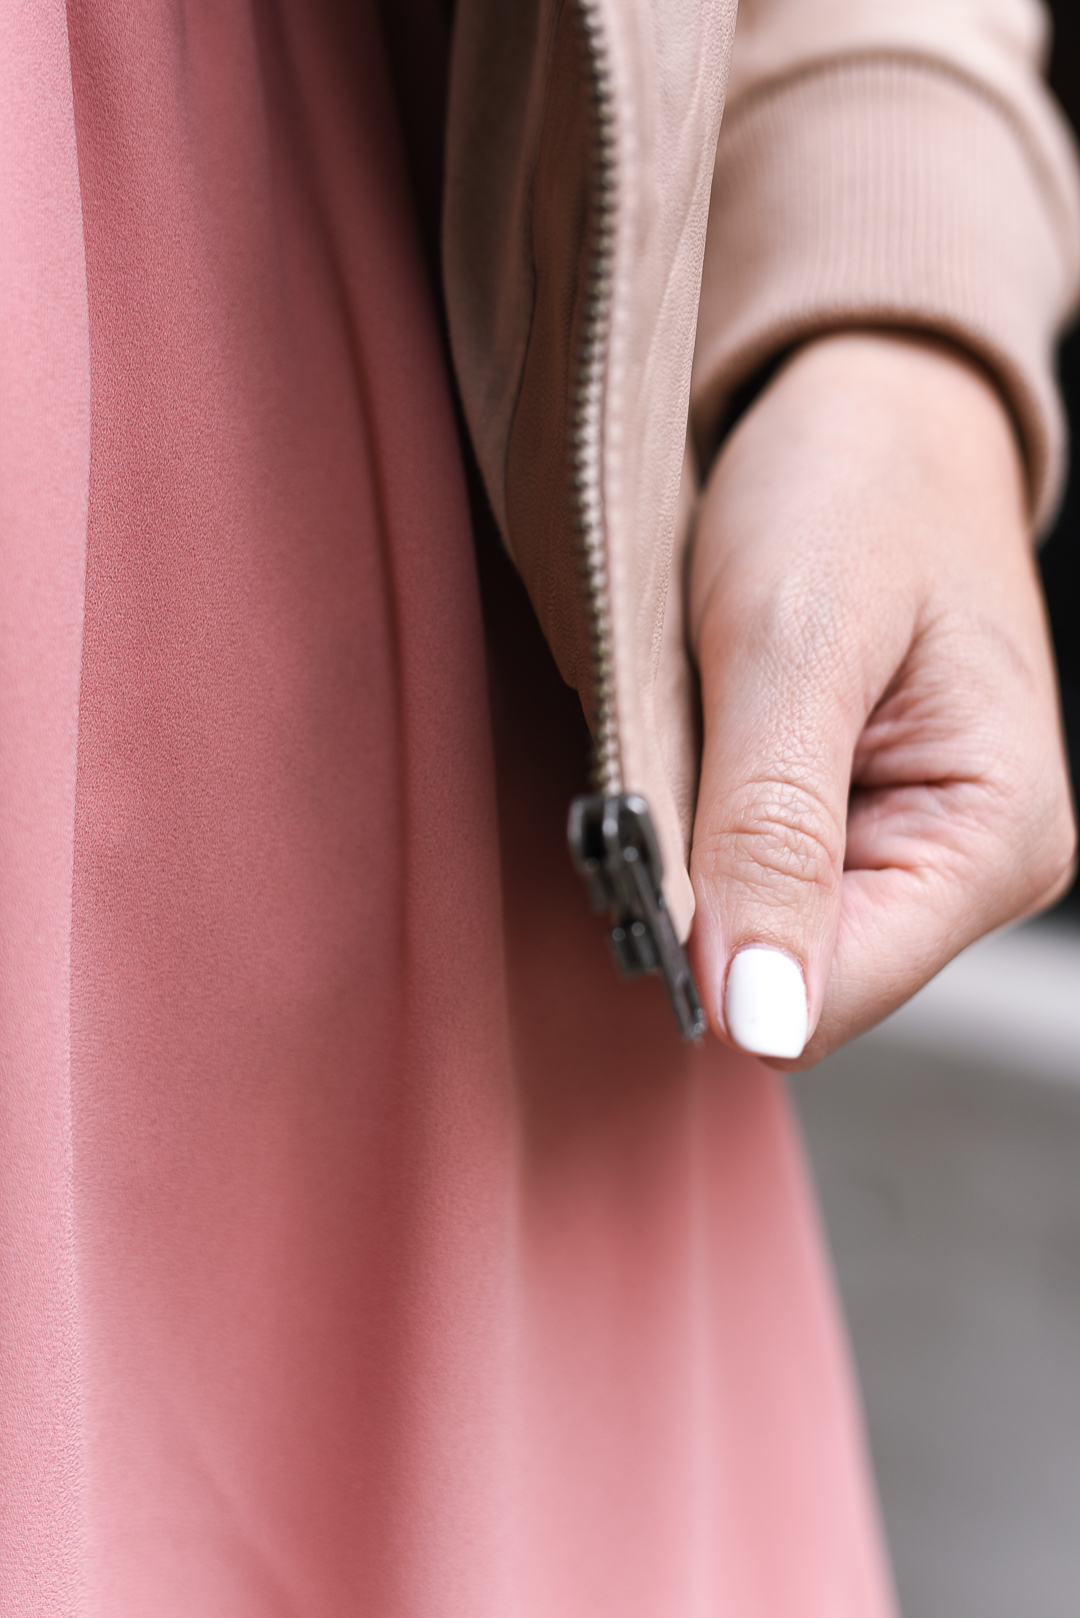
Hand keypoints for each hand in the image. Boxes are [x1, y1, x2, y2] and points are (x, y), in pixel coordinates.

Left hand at [687, 331, 1075, 1067]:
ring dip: (695, 849)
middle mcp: (968, 869)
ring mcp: (913, 849)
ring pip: (757, 930)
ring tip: (708, 725)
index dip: (713, 945)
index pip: (823, 1002)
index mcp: (994, 843)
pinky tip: (713, 740)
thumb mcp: (794, 645)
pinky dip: (701, 822)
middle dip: (703, 888)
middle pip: (786, 977)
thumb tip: (762, 1016)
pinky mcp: (859, 823)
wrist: (871, 409)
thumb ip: (774, 832)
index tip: (651, 832)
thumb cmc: (854, 489)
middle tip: (684, 748)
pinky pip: (751, 874)